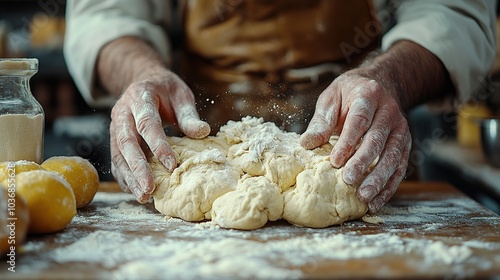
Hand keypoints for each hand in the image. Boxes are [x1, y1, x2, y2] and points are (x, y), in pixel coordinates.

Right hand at [110, 70, 210, 202]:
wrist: (143, 81)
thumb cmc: (166, 90)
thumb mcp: (181, 95)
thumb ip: (189, 115)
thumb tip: (204, 132)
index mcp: (140, 97)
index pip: (147, 124)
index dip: (158, 145)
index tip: (172, 165)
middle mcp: (122, 113)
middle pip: (127, 142)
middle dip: (138, 167)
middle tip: (150, 189)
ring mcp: (115, 127)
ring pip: (118, 155)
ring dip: (129, 177)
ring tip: (143, 196)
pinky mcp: (115, 140)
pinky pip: (116, 161)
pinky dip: (124, 177)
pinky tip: (135, 191)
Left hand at [300, 70, 410, 212]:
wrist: (381, 85)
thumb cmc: (349, 94)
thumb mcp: (331, 98)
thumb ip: (321, 121)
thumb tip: (306, 143)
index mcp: (368, 95)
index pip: (359, 121)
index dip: (348, 142)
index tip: (335, 161)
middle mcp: (389, 111)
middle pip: (377, 140)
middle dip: (363, 162)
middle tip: (348, 180)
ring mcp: (400, 129)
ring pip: (392, 156)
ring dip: (379, 178)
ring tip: (364, 197)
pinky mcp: (405, 144)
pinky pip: (399, 167)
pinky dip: (389, 186)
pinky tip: (376, 202)